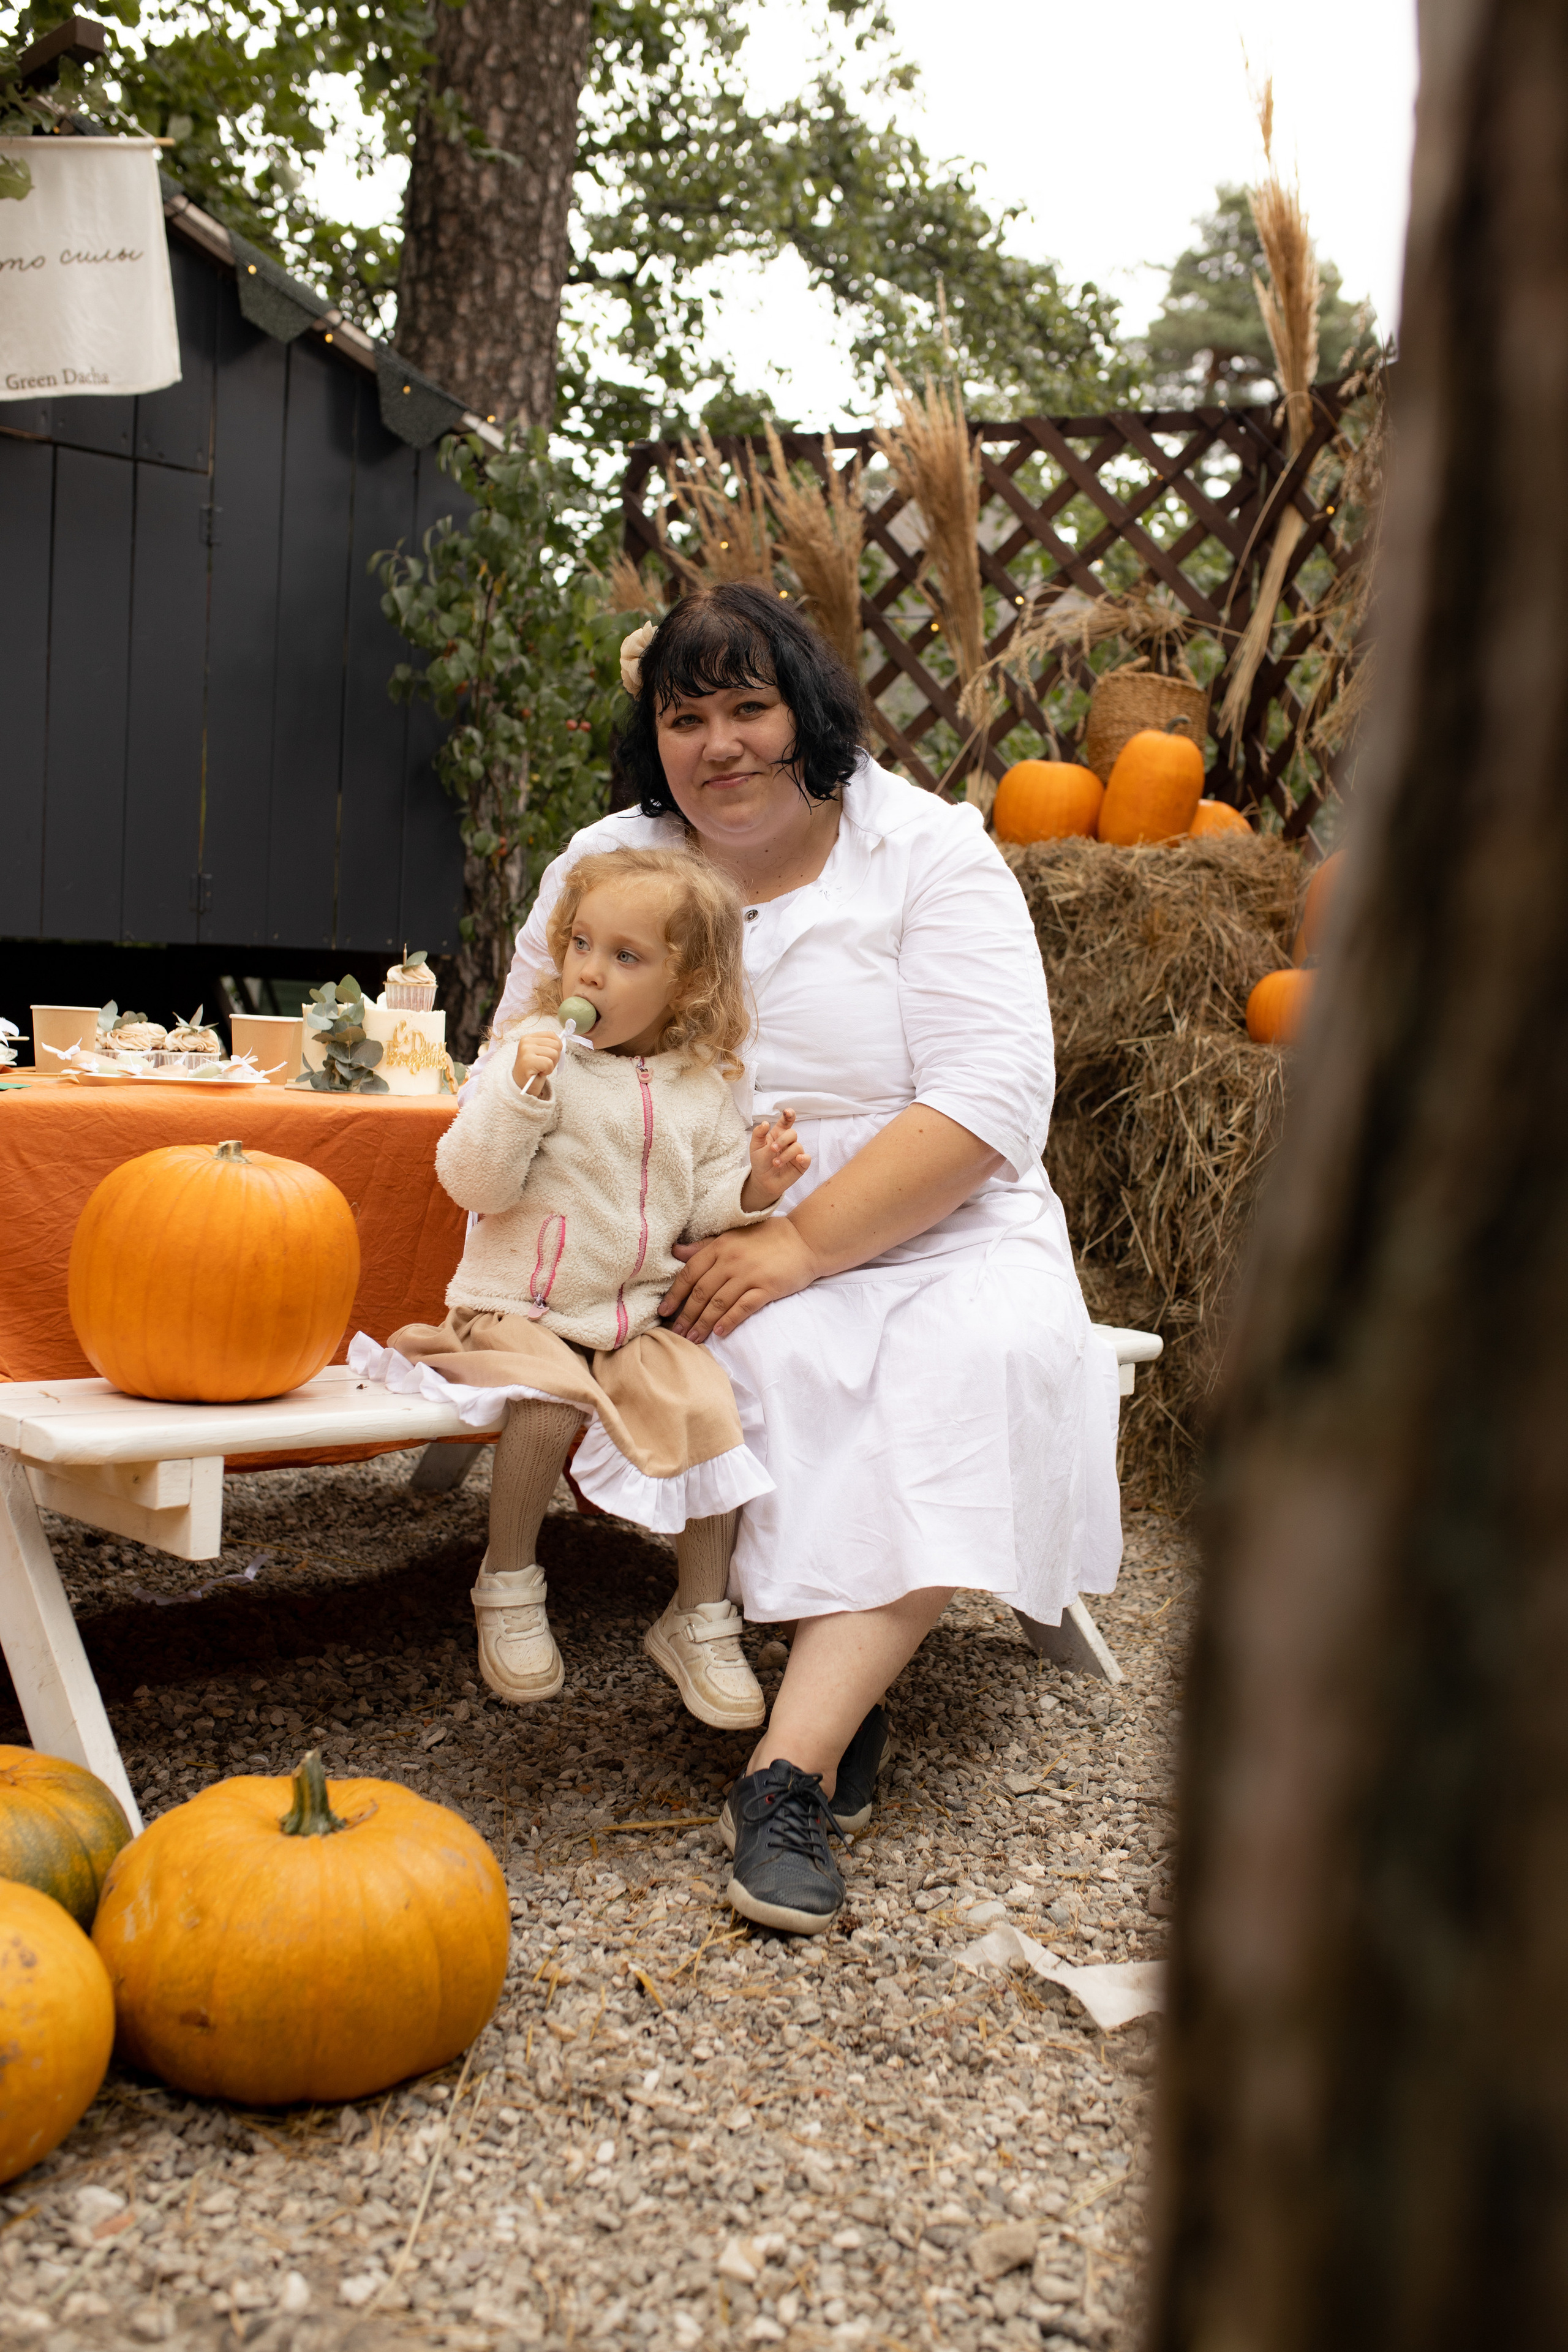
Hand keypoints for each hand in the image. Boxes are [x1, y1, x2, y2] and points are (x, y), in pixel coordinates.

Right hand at [511, 1030, 563, 1093]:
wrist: (522, 1085)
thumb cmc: (534, 1070)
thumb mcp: (542, 1053)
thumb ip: (550, 1045)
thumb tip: (562, 1041)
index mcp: (529, 1037)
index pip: (552, 1035)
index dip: (556, 1047)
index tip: (546, 1056)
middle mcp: (526, 1041)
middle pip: (556, 1044)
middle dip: (555, 1057)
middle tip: (544, 1065)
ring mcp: (526, 1050)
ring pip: (554, 1053)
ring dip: (551, 1065)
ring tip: (541, 1069)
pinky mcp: (528, 1061)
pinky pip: (549, 1063)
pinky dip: (547, 1071)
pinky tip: (539, 1073)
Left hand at [661, 1217, 820, 1341]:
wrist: (806, 1239)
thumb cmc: (768, 1237)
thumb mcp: (733, 1235)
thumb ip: (705, 1245)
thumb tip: (676, 1252)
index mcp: (720, 1246)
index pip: (690, 1273)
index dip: (675, 1294)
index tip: (664, 1311)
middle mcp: (731, 1260)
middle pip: (702, 1292)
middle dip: (686, 1315)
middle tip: (676, 1332)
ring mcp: (749, 1275)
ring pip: (719, 1303)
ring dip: (703, 1323)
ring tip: (693, 1338)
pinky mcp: (767, 1288)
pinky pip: (743, 1308)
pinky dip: (729, 1321)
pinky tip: (719, 1333)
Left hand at [745, 1105, 811, 1206]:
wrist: (763, 1181)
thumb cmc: (760, 1162)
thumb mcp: (755, 1147)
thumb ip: (758, 1133)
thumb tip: (765, 1123)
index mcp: (778, 1134)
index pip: (786, 1121)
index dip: (789, 1114)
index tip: (787, 1112)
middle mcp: (788, 1142)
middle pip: (792, 1133)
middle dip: (783, 1141)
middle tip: (772, 1150)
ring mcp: (796, 1152)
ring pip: (797, 1146)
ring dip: (785, 1155)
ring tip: (775, 1163)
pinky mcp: (801, 1164)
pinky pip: (807, 1158)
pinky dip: (803, 1158)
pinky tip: (797, 1159)